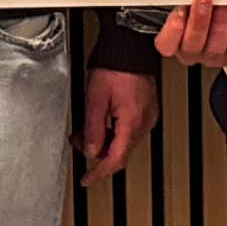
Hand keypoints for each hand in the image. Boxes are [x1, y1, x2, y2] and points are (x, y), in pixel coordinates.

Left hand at [77, 65, 158, 187]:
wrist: (130, 46)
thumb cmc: (115, 66)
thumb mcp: (95, 99)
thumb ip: (93, 129)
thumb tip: (91, 151)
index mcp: (132, 122)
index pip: (115, 159)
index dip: (99, 173)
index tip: (87, 179)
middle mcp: (144, 122)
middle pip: (119, 151)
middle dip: (97, 150)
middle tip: (79, 140)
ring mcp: (147, 115)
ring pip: (123, 140)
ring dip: (104, 137)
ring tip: (87, 125)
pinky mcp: (146, 107)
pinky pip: (129, 127)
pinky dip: (113, 128)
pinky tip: (102, 118)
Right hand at [155, 0, 226, 68]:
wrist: (221, 12)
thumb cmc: (201, 7)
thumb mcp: (188, 0)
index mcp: (173, 41)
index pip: (166, 45)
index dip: (173, 30)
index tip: (180, 11)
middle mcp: (192, 53)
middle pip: (193, 45)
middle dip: (199, 21)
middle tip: (204, 1)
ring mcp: (213, 57)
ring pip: (216, 47)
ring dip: (221, 22)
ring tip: (224, 4)